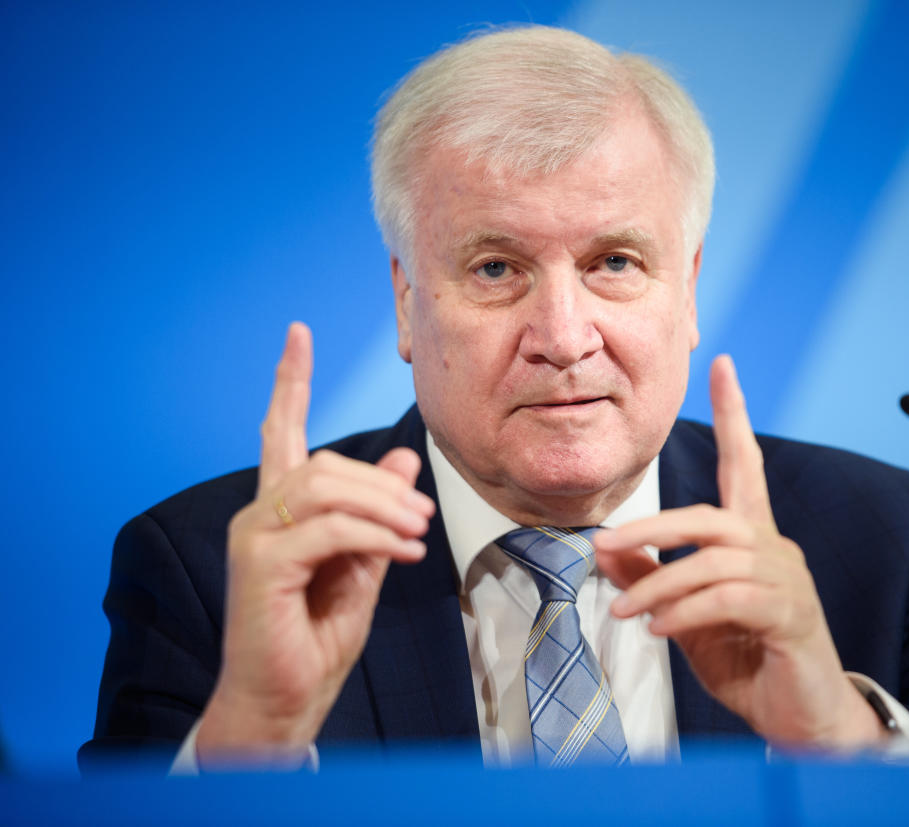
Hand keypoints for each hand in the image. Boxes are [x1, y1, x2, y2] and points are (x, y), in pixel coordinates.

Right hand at [196, 323, 434, 767]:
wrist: (286, 699)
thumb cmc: (317, 636)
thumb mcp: (364, 564)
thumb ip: (379, 513)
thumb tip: (403, 458)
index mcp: (280, 509)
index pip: (279, 430)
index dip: (289, 380)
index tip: (298, 332)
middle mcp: (258, 514)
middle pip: (324, 461)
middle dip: (382, 482)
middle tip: (422, 514)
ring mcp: (253, 537)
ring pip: (325, 487)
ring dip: (383, 506)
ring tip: (417, 532)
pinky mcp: (259, 566)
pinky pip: (327, 529)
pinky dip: (374, 536)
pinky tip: (405, 554)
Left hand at [594, 355, 882, 750]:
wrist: (801, 719)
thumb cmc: (748, 661)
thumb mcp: (686, 617)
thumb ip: (653, 578)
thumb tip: (608, 549)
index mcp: (753, 541)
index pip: (745, 464)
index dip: (734, 414)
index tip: (722, 365)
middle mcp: (775, 549)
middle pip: (712, 516)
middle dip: (653, 526)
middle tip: (602, 545)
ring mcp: (787, 582)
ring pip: (714, 561)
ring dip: (659, 584)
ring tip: (623, 611)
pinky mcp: (791, 617)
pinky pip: (729, 599)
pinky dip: (686, 612)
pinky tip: (658, 629)